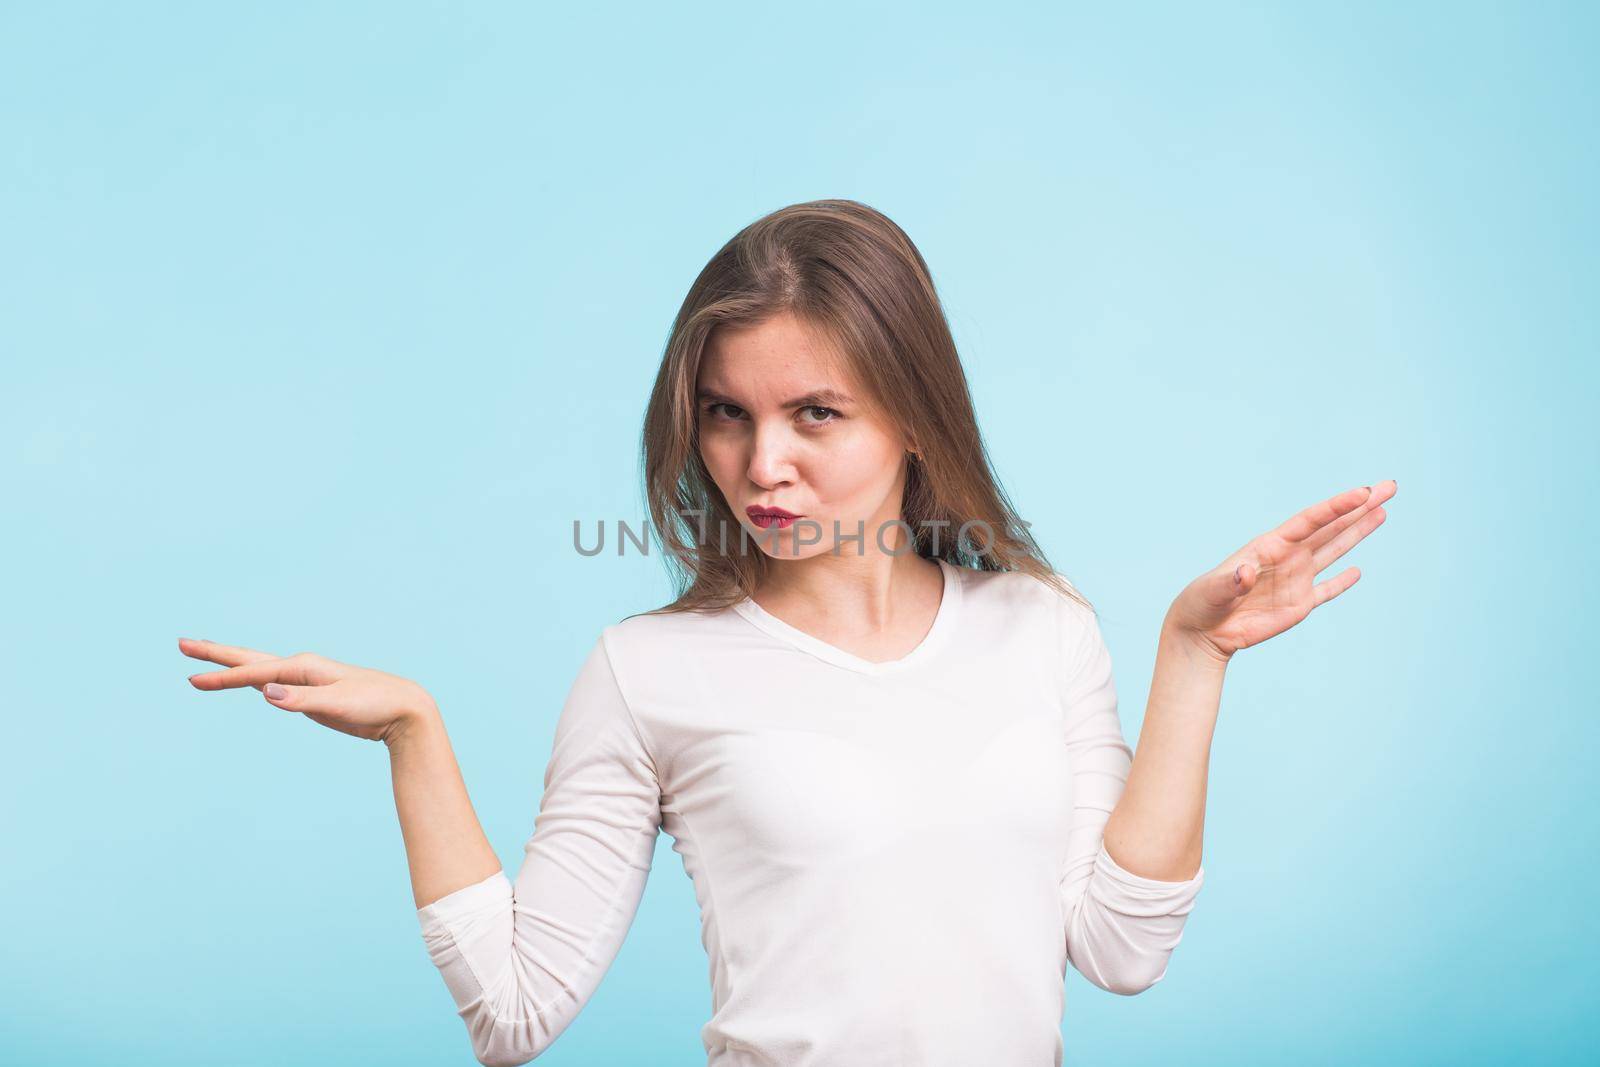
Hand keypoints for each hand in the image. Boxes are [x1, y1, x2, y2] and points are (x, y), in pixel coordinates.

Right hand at [179, 638, 437, 744]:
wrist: (403, 709)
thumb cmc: (375, 704)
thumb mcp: (339, 705)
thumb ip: (302, 701)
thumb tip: (265, 692)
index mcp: (304, 667)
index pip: (254, 672)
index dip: (222, 678)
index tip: (192, 682)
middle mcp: (301, 668)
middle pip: (250, 659)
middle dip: (217, 654)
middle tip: (182, 645)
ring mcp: (304, 681)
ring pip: (259, 670)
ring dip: (231, 665)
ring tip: (203, 658)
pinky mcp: (309, 695)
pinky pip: (271, 684)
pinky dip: (251, 680)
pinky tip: (245, 681)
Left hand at [1164, 479, 1397, 662]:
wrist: (1201, 631)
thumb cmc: (1201, 603)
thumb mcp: (1212, 590)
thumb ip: (1230, 581)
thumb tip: (1245, 573)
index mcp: (1270, 546)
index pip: (1311, 521)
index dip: (1337, 506)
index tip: (1363, 492)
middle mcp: (1288, 558)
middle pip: (1330, 527)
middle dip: (1360, 507)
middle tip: (1389, 486)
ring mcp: (1295, 580)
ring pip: (1334, 551)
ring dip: (1358, 532)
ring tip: (1383, 511)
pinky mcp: (1297, 605)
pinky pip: (1326, 590)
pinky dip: (1342, 582)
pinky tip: (1357, 570)